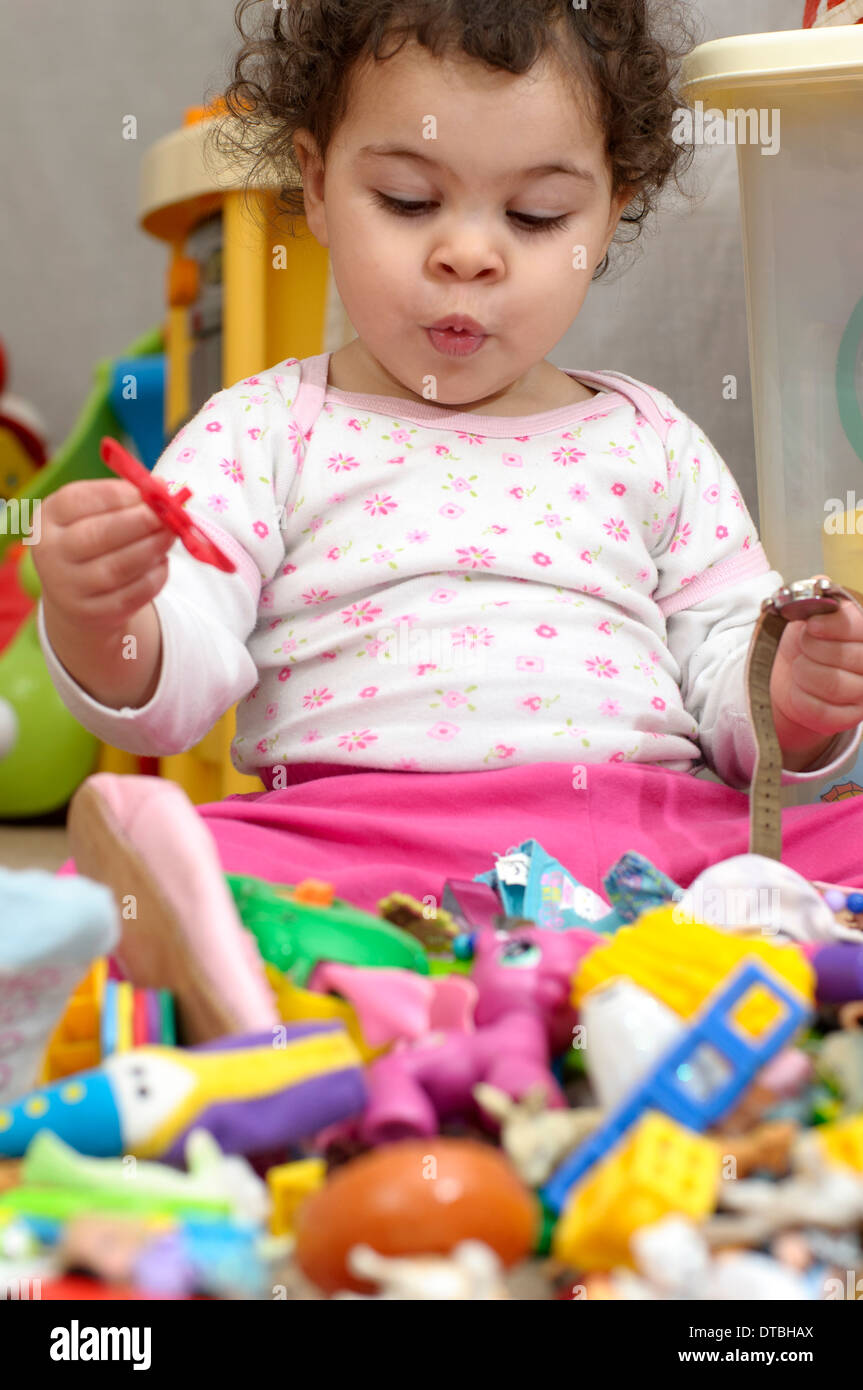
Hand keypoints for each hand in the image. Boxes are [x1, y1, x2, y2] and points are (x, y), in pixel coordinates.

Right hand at [33, 480, 174, 632]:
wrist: (76, 594)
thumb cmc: (92, 540)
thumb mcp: (95, 513)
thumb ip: (125, 498)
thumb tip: (162, 488)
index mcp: (48, 519)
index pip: (77, 501)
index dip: (119, 495)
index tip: (151, 489)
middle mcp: (50, 554)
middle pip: (97, 536)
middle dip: (140, 522)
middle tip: (168, 515)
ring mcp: (69, 588)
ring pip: (118, 567)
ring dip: (152, 548)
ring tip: (170, 535)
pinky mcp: (94, 613)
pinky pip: (132, 594)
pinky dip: (154, 575)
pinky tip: (162, 562)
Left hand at [769, 586, 862, 768]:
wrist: (791, 678)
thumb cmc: (804, 644)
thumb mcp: (807, 616)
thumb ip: (817, 598)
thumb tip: (820, 582)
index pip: (859, 627)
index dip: (835, 625)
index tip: (812, 625)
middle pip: (848, 656)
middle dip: (814, 649)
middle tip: (804, 646)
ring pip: (833, 684)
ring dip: (806, 673)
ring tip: (801, 667)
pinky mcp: (850, 718)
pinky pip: (823, 710)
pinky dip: (802, 698)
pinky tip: (802, 690)